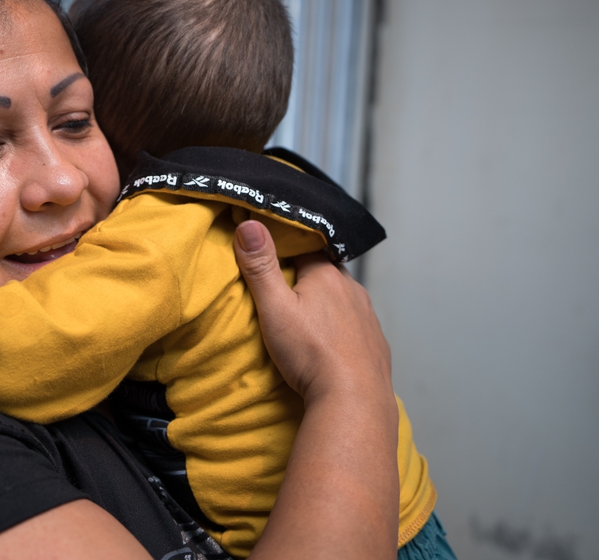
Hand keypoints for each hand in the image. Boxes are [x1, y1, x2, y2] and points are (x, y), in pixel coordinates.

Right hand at [234, 220, 392, 404]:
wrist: (352, 399)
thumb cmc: (310, 354)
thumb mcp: (274, 308)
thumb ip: (260, 266)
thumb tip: (250, 224)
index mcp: (326, 275)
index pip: (304, 247)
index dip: (285, 247)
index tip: (269, 252)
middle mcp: (352, 290)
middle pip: (325, 273)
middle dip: (306, 276)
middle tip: (283, 287)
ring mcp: (367, 317)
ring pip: (343, 298)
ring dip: (326, 302)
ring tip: (305, 316)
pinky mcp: (376, 343)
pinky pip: (356, 325)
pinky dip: (342, 327)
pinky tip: (330, 340)